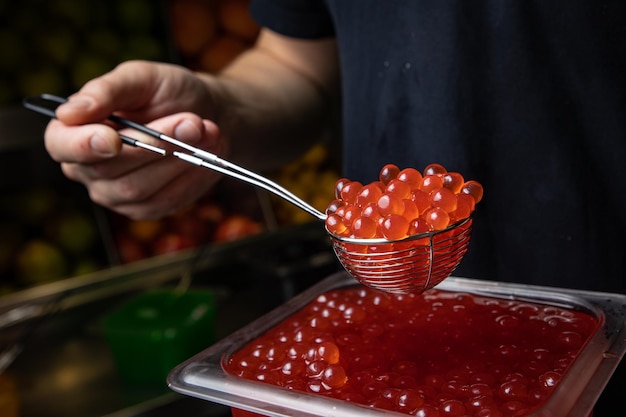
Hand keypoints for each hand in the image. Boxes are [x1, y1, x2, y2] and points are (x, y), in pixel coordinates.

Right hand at [44, 60, 224, 218]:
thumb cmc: (167, 93)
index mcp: (73, 131)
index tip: (112, 138)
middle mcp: (87, 169)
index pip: (61, 145)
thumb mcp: (142, 78)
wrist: (207, 116)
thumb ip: (106, 90)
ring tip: (207, 131)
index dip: (83, 145)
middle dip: (155, 144)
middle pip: (110, 169)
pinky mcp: (148, 208)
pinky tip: (208, 152)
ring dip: (178, 158)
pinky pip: (166, 199)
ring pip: (140, 188)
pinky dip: (191, 175)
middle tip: (192, 122)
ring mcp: (117, 195)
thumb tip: (69, 112)